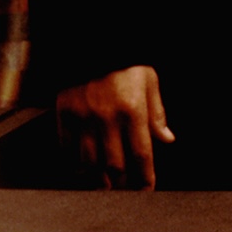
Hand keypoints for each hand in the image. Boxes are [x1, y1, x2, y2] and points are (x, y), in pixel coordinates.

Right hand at [56, 67, 173, 187]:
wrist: (93, 41)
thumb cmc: (125, 60)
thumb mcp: (149, 79)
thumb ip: (157, 112)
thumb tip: (166, 139)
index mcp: (133, 108)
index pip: (141, 153)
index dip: (145, 177)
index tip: (147, 189)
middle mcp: (108, 117)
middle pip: (115, 165)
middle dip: (123, 184)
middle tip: (126, 190)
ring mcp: (84, 118)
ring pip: (90, 163)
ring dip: (99, 178)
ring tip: (106, 184)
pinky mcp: (64, 115)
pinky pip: (67, 151)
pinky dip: (75, 164)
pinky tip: (83, 168)